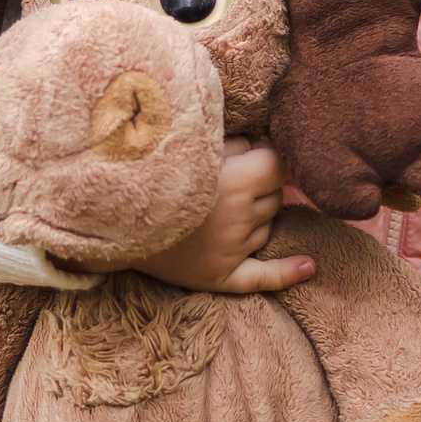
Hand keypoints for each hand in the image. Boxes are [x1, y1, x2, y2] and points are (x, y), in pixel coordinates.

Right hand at [130, 137, 314, 293]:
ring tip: (215, 208)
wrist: (110, 221)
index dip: (269, 158)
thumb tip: (265, 144)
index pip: (279, 167)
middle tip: (224, 180)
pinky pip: (262, 278)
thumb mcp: (193, 148)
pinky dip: (287, 274)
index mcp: (238, 183)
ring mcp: (232, 251)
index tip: (254, 153)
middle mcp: (241, 219)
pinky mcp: (220, 277)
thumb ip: (234, 143)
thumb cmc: (153, 175)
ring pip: (266, 228)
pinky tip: (310, 266)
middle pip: (274, 198)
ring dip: (254, 217)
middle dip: (259, 187)